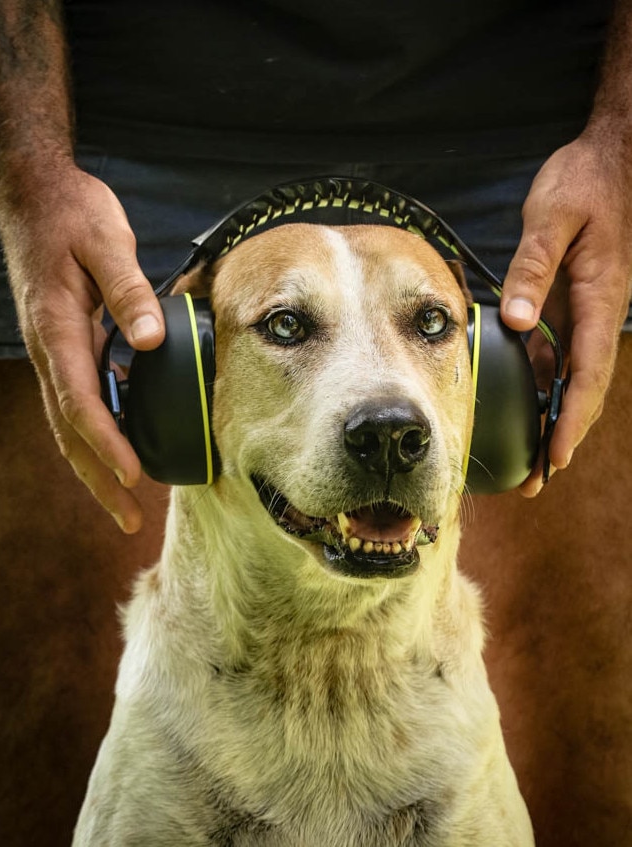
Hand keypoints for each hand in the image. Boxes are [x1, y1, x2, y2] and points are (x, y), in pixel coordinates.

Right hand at [3, 163, 164, 531]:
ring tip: (122, 498)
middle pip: (69, 429)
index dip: (106, 444)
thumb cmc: (70, 213)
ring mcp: (53, 350)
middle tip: (127, 517)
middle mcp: (49, 349)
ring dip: (93, 463)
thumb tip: (146, 341)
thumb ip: (127, 290)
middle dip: (97, 477)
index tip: (132, 476)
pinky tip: (120, 445)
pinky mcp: (63, 344)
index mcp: (57, 330)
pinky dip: (95, 432)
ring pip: (68, 422)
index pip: (80, 402)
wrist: (34, 193)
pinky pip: (76, 399)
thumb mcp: (104, 242)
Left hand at [500, 134, 631, 495]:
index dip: (573, 418)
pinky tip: (524, 407)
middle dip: (563, 435)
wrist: (611, 159)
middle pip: (583, 388)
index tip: (557, 455)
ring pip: (572, 377)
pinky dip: (544, 385)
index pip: (590, 372)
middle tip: (538, 479)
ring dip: (552, 418)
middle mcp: (597, 314)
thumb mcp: (554, 218)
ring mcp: (586, 311)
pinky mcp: (571, 304)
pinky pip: (559, 353)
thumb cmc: (586, 183)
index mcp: (600, 299)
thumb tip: (518, 322)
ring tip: (529, 459)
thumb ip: (534, 269)